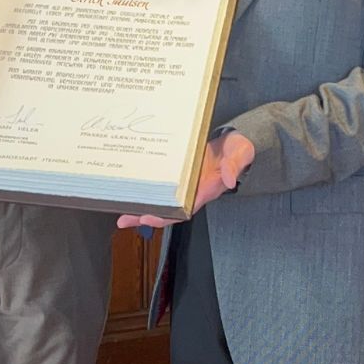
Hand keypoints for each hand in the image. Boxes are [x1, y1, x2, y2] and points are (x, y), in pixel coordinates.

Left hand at [115, 131, 254, 229]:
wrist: (234, 142)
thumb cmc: (237, 149)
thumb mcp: (240, 153)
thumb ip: (235, 165)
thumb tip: (229, 179)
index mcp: (207, 189)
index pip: (185, 208)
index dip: (167, 215)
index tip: (149, 218)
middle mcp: (193, 191)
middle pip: (168, 211)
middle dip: (146, 217)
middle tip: (124, 220)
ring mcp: (185, 185)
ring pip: (162, 202)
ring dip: (143, 208)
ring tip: (122, 216)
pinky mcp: (179, 175)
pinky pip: (162, 188)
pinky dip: (147, 192)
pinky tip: (131, 192)